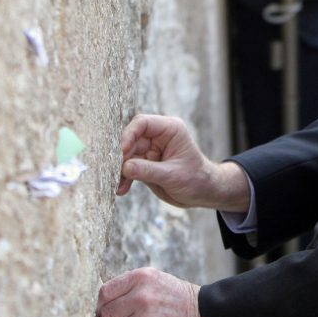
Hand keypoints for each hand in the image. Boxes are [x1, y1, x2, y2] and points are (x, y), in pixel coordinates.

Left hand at [96, 268, 202, 316]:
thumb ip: (128, 284)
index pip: (105, 292)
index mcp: (140, 276)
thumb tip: (103, 299)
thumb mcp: (152, 279)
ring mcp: (144, 313)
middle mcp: (140, 293)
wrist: (197, 308)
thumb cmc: (171, 294)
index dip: (102, 303)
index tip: (105, 308)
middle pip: (106, 311)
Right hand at [117, 114, 248, 211]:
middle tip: (114, 172)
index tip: (121, 152)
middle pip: (130, 140)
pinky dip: (123, 178)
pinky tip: (121, 190)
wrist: (203, 193)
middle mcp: (158, 137)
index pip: (142, 123)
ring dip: (120, 170)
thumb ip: (148, 171)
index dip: (128, 135)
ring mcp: (150, 151)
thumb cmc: (196, 179)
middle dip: (121, 157)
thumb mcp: (173, 175)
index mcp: (170, 129)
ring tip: (117, 185)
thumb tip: (125, 167)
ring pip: (126, 155)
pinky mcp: (145, 164)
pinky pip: (128, 168)